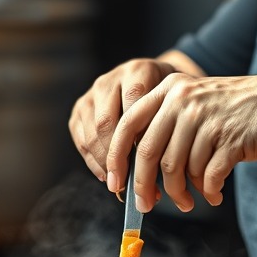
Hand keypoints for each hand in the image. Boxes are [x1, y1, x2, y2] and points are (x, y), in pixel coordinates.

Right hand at [69, 58, 179, 184]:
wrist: (154, 82)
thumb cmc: (169, 99)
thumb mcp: (176, 105)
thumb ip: (168, 126)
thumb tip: (156, 170)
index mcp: (138, 71)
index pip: (133, 107)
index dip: (137, 140)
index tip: (146, 168)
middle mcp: (110, 79)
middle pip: (106, 122)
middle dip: (116, 157)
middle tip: (129, 184)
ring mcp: (92, 93)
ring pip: (92, 132)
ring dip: (104, 162)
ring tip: (119, 184)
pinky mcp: (79, 108)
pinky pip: (81, 139)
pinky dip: (93, 162)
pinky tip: (108, 176)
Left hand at [107, 72, 256, 213]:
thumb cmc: (238, 110)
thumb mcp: (196, 102)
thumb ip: (166, 125)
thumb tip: (136, 171)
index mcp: (170, 89)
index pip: (128, 126)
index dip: (116, 159)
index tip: (116, 184)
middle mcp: (184, 100)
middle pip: (147, 153)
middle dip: (143, 186)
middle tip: (146, 205)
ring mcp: (207, 119)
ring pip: (176, 169)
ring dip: (179, 194)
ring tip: (189, 202)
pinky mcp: (230, 139)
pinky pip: (207, 176)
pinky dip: (208, 191)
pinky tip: (213, 194)